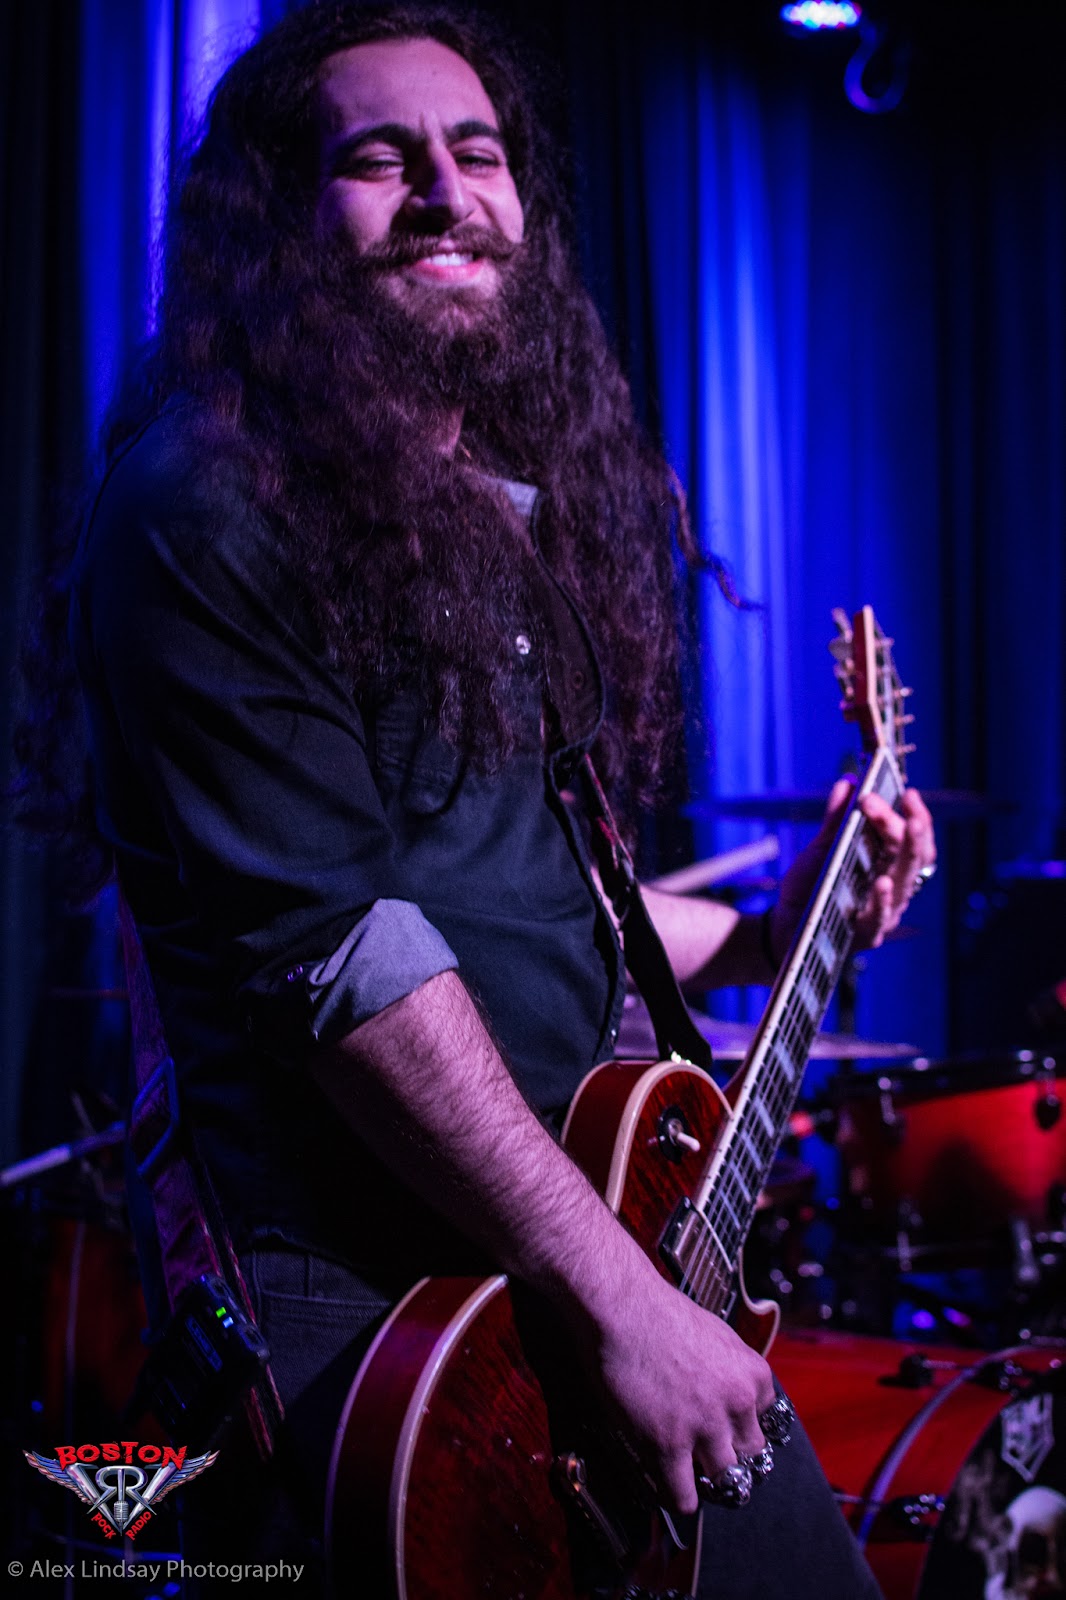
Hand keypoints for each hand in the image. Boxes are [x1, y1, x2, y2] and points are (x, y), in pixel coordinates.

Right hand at [588, 1260, 776, 1515]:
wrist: (621, 1305)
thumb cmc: (657, 1310)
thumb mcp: (715, 1333)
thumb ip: (729, 1367)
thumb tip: (725, 1389)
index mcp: (752, 1373)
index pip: (766, 1421)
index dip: (741, 1426)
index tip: (727, 1433)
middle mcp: (737, 1402)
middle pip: (750, 1454)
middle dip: (729, 1453)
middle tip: (707, 1453)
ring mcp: (705, 1426)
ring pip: (724, 1478)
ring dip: (706, 1477)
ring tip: (687, 1471)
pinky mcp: (669, 1444)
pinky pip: (684, 1495)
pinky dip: (679, 1498)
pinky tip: (670, 1489)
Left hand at [770, 778, 935, 957]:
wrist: (786, 925)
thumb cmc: (811, 886)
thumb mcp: (822, 849)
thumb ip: (837, 820)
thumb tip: (848, 782)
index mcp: (888, 863)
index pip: (914, 838)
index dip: (916, 815)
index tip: (907, 792)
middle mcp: (893, 886)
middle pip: (912, 856)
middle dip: (909, 826)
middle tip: (902, 803)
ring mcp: (883, 911)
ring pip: (904, 882)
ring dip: (906, 853)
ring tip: (906, 828)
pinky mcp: (867, 933)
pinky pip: (880, 917)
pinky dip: (882, 899)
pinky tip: (882, 882)